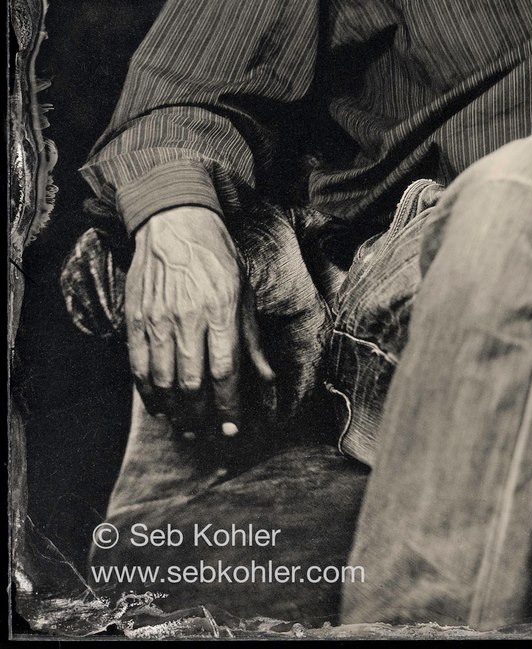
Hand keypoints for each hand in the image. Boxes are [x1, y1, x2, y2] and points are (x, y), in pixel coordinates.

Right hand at [125, 206, 273, 440]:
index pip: (225, 370)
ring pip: (163, 379)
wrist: (175, 225)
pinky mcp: (134, 320)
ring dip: (174, 409)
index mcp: (221, 311)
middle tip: (205, 433)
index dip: (229, 405)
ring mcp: (157, 321)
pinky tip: (157, 406)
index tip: (233, 427)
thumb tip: (268, 378)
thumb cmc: (218, 259)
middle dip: (200, 415)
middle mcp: (188, 319)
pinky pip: (138, 366)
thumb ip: (252, 340)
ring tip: (183, 426)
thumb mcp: (245, 293)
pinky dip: (147, 391)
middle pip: (192, 382)